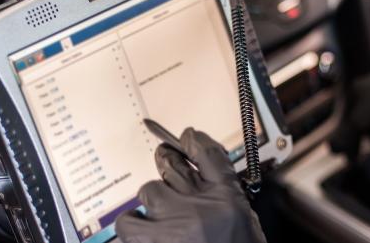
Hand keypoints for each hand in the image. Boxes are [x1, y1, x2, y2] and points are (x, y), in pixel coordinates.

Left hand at [115, 128, 265, 242]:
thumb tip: (196, 177)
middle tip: (167, 174)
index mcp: (227, 199)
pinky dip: (132, 227)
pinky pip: (128, 222)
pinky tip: (142, 234)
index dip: (193, 141)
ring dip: (153, 203)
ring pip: (149, 192)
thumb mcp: (241, 222)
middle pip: (171, 166)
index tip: (187, 137)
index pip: (207, 154)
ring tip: (159, 221)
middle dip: (167, 167)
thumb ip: (221, 198)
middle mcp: (199, 206)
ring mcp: (173, 224)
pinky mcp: (152, 242)